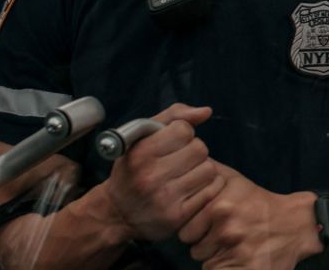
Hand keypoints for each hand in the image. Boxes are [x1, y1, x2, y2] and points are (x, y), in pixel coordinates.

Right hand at [100, 103, 221, 241]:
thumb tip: (206, 112)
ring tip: (185, 174)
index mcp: (139, 154)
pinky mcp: (177, 216)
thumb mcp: (141, 137)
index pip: (184, 130)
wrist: (116, 213)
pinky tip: (191, 187)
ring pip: (209, 169)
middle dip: (193, 151)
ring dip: (201, 169)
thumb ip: (174, 116)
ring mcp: (164, 199)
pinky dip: (207, 186)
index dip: (182, 133)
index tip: (172, 142)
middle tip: (180, 160)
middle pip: (200, 149)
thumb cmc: (133, 168)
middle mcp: (150, 177)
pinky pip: (212, 190)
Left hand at [180, 163, 322, 268]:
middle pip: (192, 247)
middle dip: (204, 242)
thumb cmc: (259, 202)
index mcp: (220, 207)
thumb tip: (186, 160)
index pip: (184, 228)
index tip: (210, 222)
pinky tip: (236, 257)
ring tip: (233, 244)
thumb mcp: (234, 180)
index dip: (196, 226)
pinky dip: (224, 267)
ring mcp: (236, 252)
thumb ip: (208, 171)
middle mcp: (227, 229)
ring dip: (215, 255)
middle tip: (224, 234)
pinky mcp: (244, 269)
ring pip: (204, 261)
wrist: (296, 225)